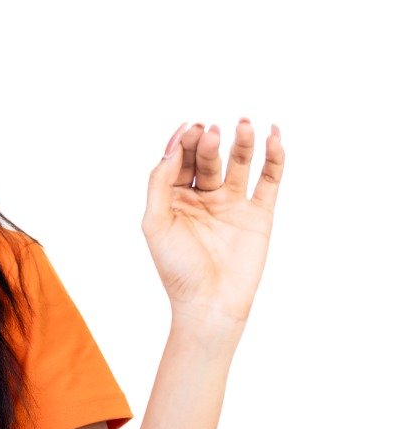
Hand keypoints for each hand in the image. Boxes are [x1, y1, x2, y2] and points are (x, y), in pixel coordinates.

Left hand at [142, 118, 284, 330]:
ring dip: (242, 142)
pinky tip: (273, 137)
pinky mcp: (259, 213)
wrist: (210, 303)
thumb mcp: (155, 223)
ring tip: (243, 124)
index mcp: (175, 199)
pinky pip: (268, 179)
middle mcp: (204, 197)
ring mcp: (232, 204)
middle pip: (208, 159)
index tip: (190, 129)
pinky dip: (273, 158)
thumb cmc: (177, 269)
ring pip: (239, 163)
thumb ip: (159, 183)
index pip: (181, 160)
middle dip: (209, 144)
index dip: (185, 142)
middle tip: (212, 133)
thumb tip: (172, 148)